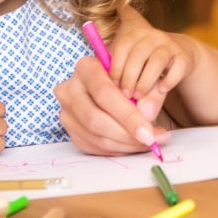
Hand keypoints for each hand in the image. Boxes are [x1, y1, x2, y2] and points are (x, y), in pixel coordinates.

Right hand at [55, 56, 170, 154]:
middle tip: (150, 141)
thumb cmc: (129, 78)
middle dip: (126, 135)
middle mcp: (69, 89)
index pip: (104, 93)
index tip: (149, 132)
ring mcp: (67, 111)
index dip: (128, 116)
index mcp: (86, 68)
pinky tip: (132, 145)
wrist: (113, 84)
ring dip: (123, 145)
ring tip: (147, 143)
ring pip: (93, 136)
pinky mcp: (70, 129)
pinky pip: (91, 146)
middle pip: (94, 118)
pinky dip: (115, 149)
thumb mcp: (144, 77)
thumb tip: (147, 115)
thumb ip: (150, 93)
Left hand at [109, 22, 193, 111]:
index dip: (116, 66)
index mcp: (135, 34)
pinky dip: (169, 81)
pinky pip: (178, 68)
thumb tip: (131, 109)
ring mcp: (170, 45)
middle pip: (138, 54)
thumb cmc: (147, 65)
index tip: (114, 84)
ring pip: (157, 61)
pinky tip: (162, 90)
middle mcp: (153, 36)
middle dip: (130, 77)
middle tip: (127, 94)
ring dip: (146, 81)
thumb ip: (129, 84)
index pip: (123, 46)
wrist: (178, 55)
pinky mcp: (185, 57)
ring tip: (139, 96)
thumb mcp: (135, 70)